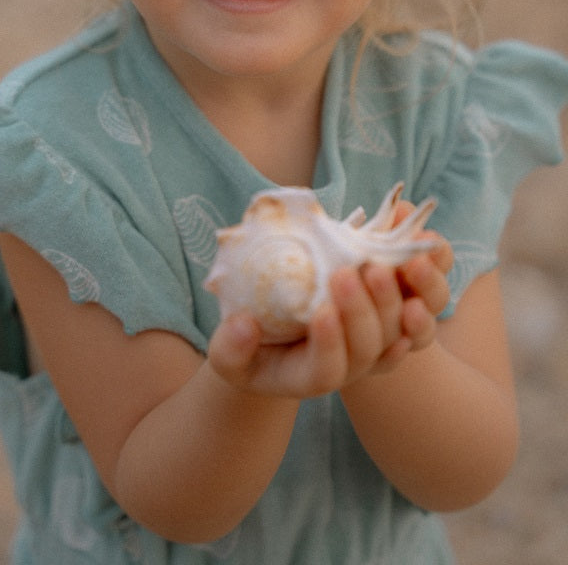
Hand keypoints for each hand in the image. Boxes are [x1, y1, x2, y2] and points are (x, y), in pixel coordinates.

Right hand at [208, 213, 452, 399]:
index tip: (321, 311)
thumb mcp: (227, 355)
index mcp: (308, 379)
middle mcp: (346, 366)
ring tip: (378, 263)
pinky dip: (413, 291)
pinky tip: (412, 265)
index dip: (328, 344)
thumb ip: (230, 347)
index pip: (327, 370)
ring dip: (390, 299)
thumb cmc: (246, 349)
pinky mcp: (380, 319)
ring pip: (392, 331)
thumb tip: (244, 325)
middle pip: (366, 349)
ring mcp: (367, 345)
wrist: (274, 342)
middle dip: (360, 311)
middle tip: (348, 273)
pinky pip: (406, 312)